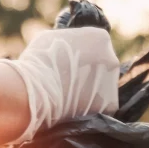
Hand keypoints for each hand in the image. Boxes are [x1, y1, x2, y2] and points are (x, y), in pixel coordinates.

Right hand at [1, 28, 120, 144]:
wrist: (36, 92)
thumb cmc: (39, 62)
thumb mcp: (51, 39)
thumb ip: (67, 40)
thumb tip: (68, 45)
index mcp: (100, 37)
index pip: (96, 46)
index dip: (81, 57)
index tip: (69, 66)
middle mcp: (112, 58)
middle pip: (103, 67)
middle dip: (88, 74)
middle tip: (69, 84)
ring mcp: (113, 82)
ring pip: (103, 88)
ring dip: (90, 93)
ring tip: (69, 98)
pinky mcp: (109, 105)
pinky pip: (101, 107)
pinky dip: (90, 109)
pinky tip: (74, 110)